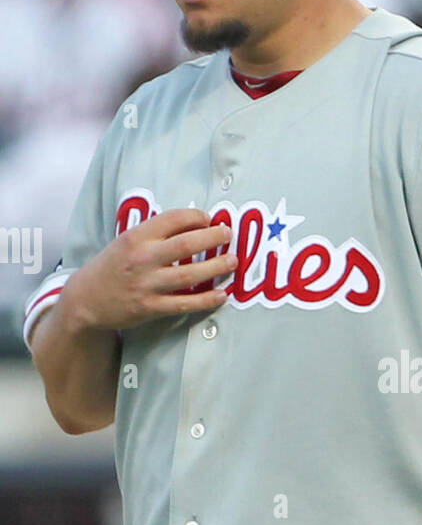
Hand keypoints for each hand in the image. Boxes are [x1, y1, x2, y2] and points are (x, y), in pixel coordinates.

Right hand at [67, 209, 236, 331]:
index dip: (196, 217)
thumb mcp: (126, 241)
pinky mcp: (150, 308)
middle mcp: (142, 258)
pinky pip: (184, 304)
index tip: (209, 219)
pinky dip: (206, 300)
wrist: (85, 300)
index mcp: (135, 237)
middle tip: (228, 234)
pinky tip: (222, 295)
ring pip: (189, 275)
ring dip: (215, 267)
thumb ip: (154, 234)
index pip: (173, 219)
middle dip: (213, 238)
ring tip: (232, 262)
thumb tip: (193, 225)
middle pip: (186, 244)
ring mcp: (147, 284)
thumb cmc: (111, 267)